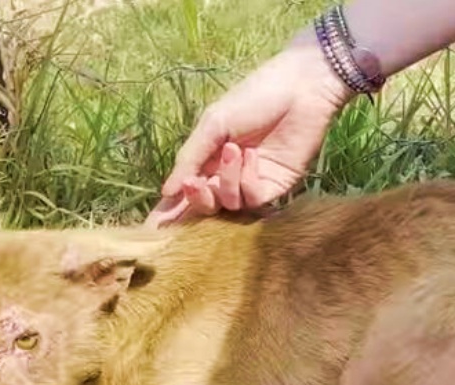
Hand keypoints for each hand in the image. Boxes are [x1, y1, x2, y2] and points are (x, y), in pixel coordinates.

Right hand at [146, 42, 352, 227]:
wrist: (301, 88)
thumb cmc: (255, 96)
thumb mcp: (214, 124)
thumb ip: (190, 158)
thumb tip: (167, 192)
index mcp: (209, 157)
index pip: (186, 190)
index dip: (170, 209)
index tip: (152, 227)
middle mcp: (229, 174)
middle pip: (206, 206)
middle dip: (197, 199)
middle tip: (194, 183)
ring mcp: (253, 181)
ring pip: (229, 205)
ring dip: (225, 181)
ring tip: (233, 149)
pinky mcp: (277, 186)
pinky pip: (254, 199)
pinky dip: (248, 180)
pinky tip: (252, 156)